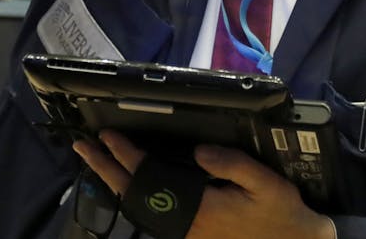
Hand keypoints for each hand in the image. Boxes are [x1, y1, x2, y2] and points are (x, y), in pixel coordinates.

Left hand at [74, 130, 334, 238]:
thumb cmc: (282, 214)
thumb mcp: (265, 183)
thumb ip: (232, 164)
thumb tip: (197, 149)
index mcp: (200, 207)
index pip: (151, 178)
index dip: (127, 156)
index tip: (108, 136)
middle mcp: (185, 224)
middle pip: (134, 195)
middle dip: (106, 169)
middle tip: (83, 147)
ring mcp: (186, 233)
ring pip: (140, 208)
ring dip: (116, 184)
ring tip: (97, 162)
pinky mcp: (192, 236)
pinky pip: (153, 216)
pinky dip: (135, 197)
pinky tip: (128, 185)